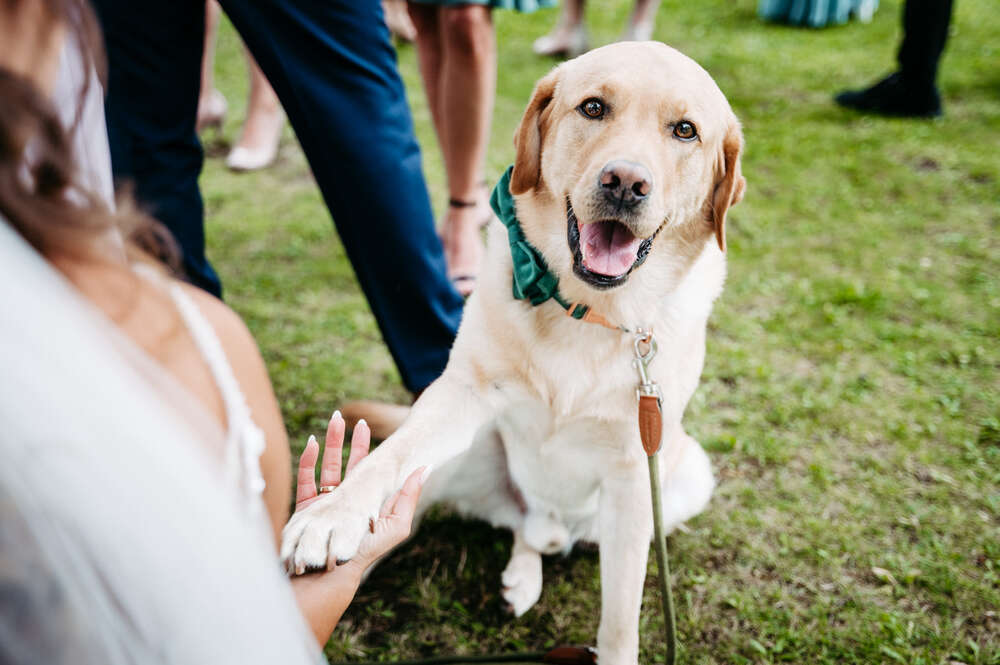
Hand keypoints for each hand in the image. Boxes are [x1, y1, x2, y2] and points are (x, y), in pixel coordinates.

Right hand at [288, 411, 427, 573]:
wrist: (330, 575)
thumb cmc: (365, 553)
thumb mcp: (396, 524)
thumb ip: (408, 496)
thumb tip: (425, 467)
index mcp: (364, 503)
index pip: (367, 468)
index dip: (365, 446)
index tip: (368, 423)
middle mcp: (344, 503)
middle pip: (345, 464)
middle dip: (345, 439)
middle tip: (348, 416)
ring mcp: (324, 506)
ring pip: (326, 467)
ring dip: (328, 443)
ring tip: (331, 420)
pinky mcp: (305, 511)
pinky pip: (306, 480)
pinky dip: (308, 460)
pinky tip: (312, 441)